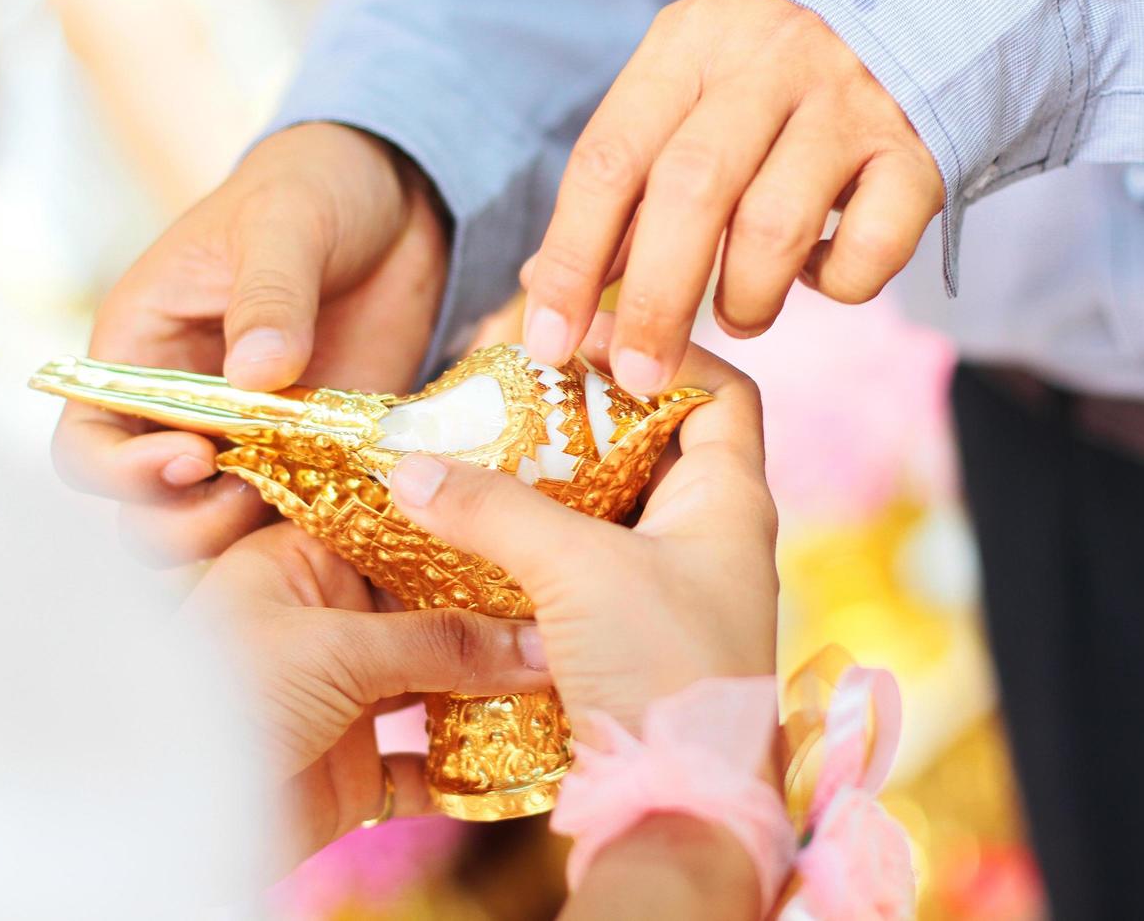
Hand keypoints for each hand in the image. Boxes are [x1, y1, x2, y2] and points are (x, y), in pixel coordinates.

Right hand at [52, 122, 446, 563]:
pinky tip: (345, 512)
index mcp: (141, 351)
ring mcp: (248, 443)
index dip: (120, 471)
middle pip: (141, 512)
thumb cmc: (315, 190)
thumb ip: (269, 296)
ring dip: (242, 538)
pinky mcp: (313, 458)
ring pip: (211, 532)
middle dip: (183, 523)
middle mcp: (181, 413)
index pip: (87, 442)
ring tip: (301, 499)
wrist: (399, 204)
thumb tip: (256, 375)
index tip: (193, 457)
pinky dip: (310, 535)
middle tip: (252, 492)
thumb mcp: (286, 223)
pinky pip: (293, 520)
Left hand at [188, 523, 549, 861]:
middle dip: (489, 616)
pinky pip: (424, 763)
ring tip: (564, 677)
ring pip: (433, 683)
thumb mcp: (334, 649)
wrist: (162, 817)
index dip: (452, 532)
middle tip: (566, 608)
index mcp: (298, 565)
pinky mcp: (352, 768)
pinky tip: (523, 756)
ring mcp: (340, 698)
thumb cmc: (223, 699)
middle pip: (422, 610)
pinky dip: (468, 765)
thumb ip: (439, 642)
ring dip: (490, 688)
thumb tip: (536, 640)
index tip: (524, 526)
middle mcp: (322, 624)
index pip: (389, 531)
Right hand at [389, 316, 777, 732]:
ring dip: (551, 476)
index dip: (661, 349)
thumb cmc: (664, 680)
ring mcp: (667, 584)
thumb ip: (497, 511)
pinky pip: (580, 558)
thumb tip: (413, 468)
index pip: (719, 390)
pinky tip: (481, 527)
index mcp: (730, 502)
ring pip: (608, 502)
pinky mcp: (626, 629)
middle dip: (582, 411)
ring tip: (483, 446)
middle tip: (511, 387)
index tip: (585, 334)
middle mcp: (706, 535)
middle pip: (650, 440)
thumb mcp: (581, 574)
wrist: (676, 809)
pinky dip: (536, 536)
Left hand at [522, 0, 943, 394]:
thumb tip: (546, 288)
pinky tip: (817, 275)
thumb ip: (623, 188)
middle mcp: (767, 66)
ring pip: (776, 228)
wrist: (903, 14)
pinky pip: (870, 250)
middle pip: (691, 193)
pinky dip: (836, 285)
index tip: (549, 340)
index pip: (609, 160)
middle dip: (655, 302)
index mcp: (687, 50)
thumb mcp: (680, 101)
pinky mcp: (916, 155)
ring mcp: (848, 106)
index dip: (571, 260)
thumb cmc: (758, 86)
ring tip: (738, 316)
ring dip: (744, 299)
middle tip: (640, 373)